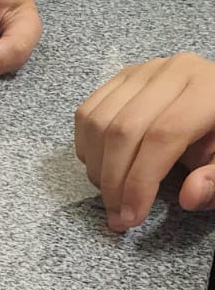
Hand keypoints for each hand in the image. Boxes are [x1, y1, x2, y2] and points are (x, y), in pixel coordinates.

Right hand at [74, 54, 214, 231]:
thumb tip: (189, 196)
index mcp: (207, 90)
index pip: (163, 135)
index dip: (141, 182)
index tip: (132, 218)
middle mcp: (173, 72)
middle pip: (124, 130)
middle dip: (114, 182)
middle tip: (118, 216)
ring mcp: (143, 72)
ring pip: (99, 123)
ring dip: (97, 168)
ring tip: (112, 194)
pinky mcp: (122, 78)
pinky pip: (87, 114)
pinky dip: (87, 148)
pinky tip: (102, 168)